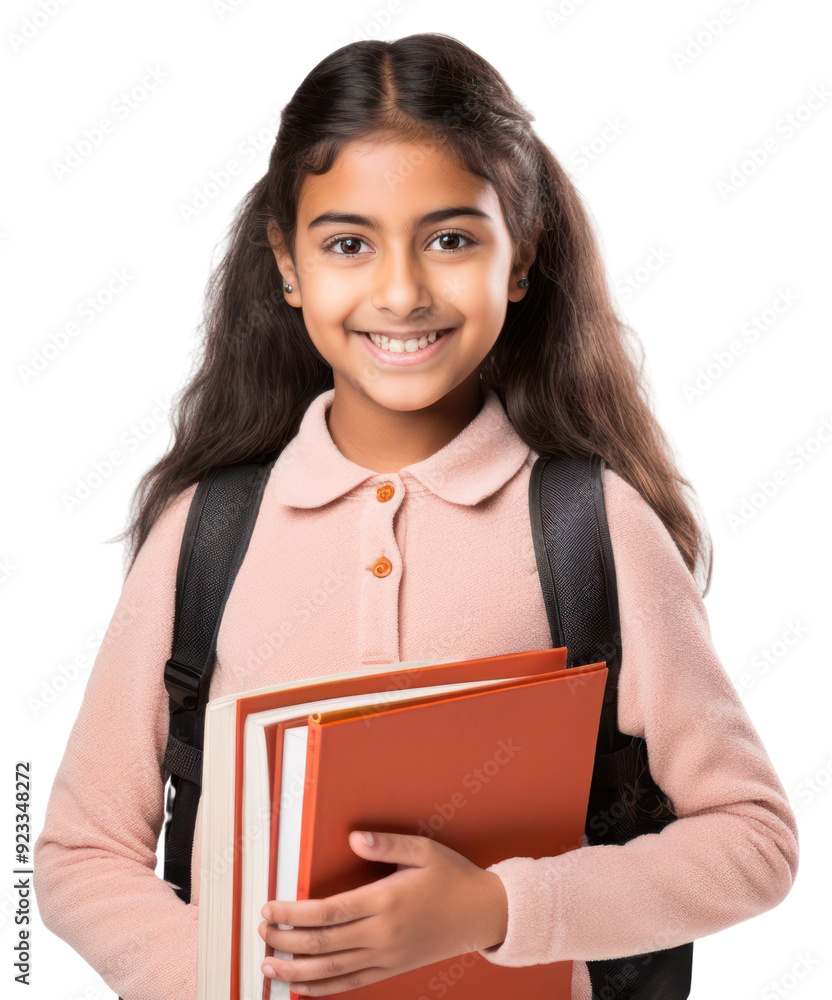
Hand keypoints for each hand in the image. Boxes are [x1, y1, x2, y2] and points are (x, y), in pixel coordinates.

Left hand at [258, 830, 507, 995]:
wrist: (483, 914)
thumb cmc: (453, 877)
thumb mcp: (424, 850)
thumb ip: (387, 843)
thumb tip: (353, 838)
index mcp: (386, 901)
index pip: (327, 912)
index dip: (292, 913)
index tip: (269, 908)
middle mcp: (383, 934)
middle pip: (322, 943)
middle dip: (285, 940)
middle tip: (260, 931)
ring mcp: (387, 956)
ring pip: (332, 970)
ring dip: (296, 970)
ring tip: (268, 964)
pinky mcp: (392, 969)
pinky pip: (352, 983)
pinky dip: (323, 988)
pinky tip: (302, 987)